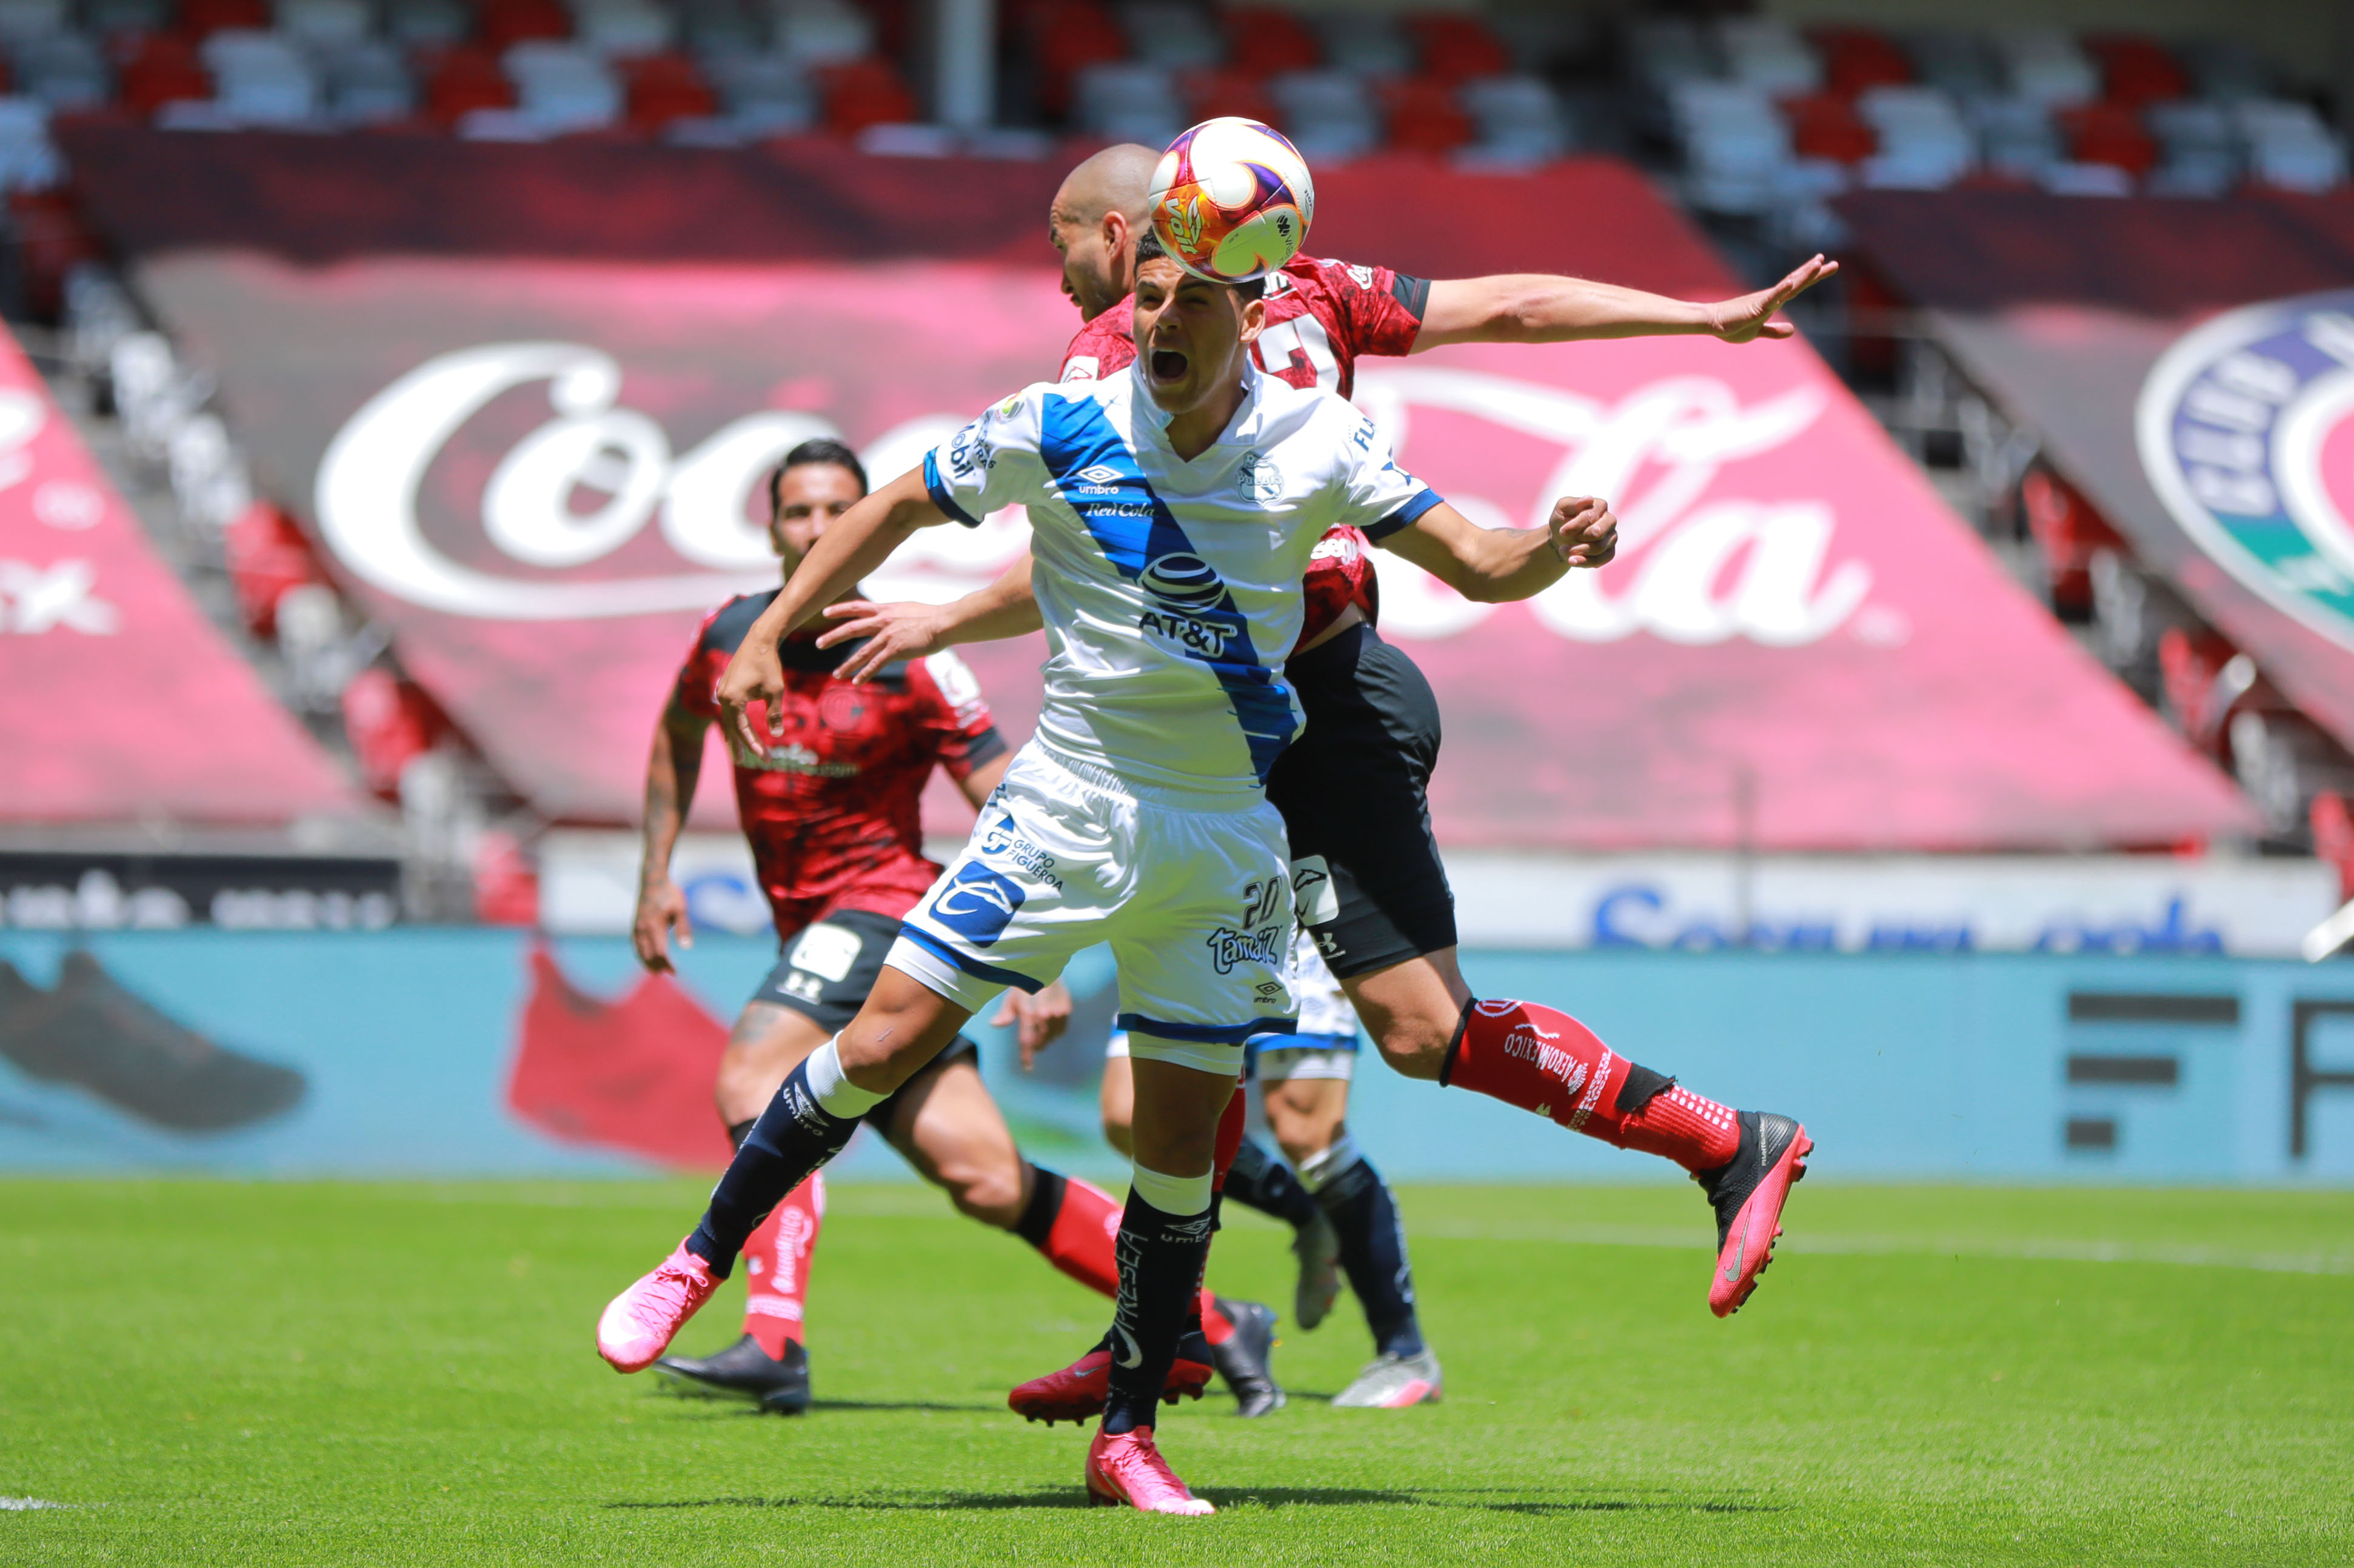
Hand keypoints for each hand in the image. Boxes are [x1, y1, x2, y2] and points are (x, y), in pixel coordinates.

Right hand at [632, 877, 691, 973]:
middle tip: (668, 973)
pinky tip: (646, 959)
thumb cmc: (670, 894)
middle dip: (657, 966)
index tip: (675, 972)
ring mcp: (637, 927)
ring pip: (639, 951)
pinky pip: (635, 945)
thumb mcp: (681, 909)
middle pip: (648, 955)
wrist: (653, 880)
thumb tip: (686, 947)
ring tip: (656, 971)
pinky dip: (640, 955)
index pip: (660, 952)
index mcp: (654, 926)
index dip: (666, 964)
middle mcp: (643, 929)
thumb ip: (683, 928)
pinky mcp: (635, 925)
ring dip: (648, 963)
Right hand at [717, 636, 786, 756]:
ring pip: (728, 720)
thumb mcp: (776, 691)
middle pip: (731, 728)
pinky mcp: (726, 686)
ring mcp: (722, 691)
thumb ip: (774, 714)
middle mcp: (722, 696)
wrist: (759, 639)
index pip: (743, 730)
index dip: (754, 745)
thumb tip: (776, 735)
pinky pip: (728, 710)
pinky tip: (737, 730)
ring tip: (738, 752)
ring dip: (734, 735)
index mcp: (732, 700)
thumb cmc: (768, 665)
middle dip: (740, 745)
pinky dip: (733, 722)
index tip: (765, 758)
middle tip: (743, 763)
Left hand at [816, 600, 953, 684]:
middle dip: (833, 637)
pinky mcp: (895, 650)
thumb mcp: (908, 609)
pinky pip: (876, 664)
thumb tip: (892, 618)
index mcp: (885, 609)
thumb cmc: (933, 616)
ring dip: (847, 665)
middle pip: (851, 629)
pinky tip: (857, 682)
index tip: (825, 613)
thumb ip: (896, 614)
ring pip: (861, 652)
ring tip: (836, 674)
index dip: (840, 610)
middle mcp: (883, 621)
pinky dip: (865, 674)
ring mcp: (888, 636)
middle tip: (818, 644)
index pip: (857, 607)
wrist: (944, 622)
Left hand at [993, 980, 1073, 1068]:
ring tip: (1040, 1034)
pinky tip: (1049, 1026)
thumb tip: (994, 1024)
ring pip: (1051, 1036)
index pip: (1027, 1041)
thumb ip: (1005, 1013)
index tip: (1028, 1068)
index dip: (1027, 1056)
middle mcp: (1044, 1016)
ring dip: (1045, 1039)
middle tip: (1031, 1045)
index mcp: (1028, 1014)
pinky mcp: (1066, 1009)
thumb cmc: (1023, 983)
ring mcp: (1057, 1013)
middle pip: (1040, 1041)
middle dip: (1035, 1045)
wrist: (1044, 967)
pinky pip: (1061, 1029)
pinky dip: (1055, 1032)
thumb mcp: (1011, 997)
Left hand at [1546, 495, 1617, 567]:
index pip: (1591, 517)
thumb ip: (1573, 503)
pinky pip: (1602, 560)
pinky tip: (1572, 561)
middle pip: (1598, 532)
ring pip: (1599, 548)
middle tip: (1564, 538)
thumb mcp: (1562, 509)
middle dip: (1578, 538)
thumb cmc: (1563, 520)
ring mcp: (1612, 537)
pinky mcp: (1609, 552)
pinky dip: (1585, 562)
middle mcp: (1610, 521)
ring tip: (1563, 550)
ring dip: (1578, 550)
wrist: (1561, 538)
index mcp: (1600, 506)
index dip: (1574, 526)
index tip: (1561, 531)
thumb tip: (1588, 499)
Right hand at [1704, 254, 1838, 343]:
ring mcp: (1765, 300)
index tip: (1825, 266)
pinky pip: (1771, 298)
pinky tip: (1792, 282)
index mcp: (1773, 301)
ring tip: (1819, 263)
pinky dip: (1782, 290)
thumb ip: (1774, 330)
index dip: (1811, 276)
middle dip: (1815, 273)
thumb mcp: (1757, 331)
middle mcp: (1771, 297)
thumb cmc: (1731, 326)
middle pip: (1797, 282)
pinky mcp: (1756, 307)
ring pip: (1788, 285)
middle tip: (1834, 263)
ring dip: (1804, 275)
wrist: (1713, 323)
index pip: (1796, 286)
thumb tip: (1791, 330)